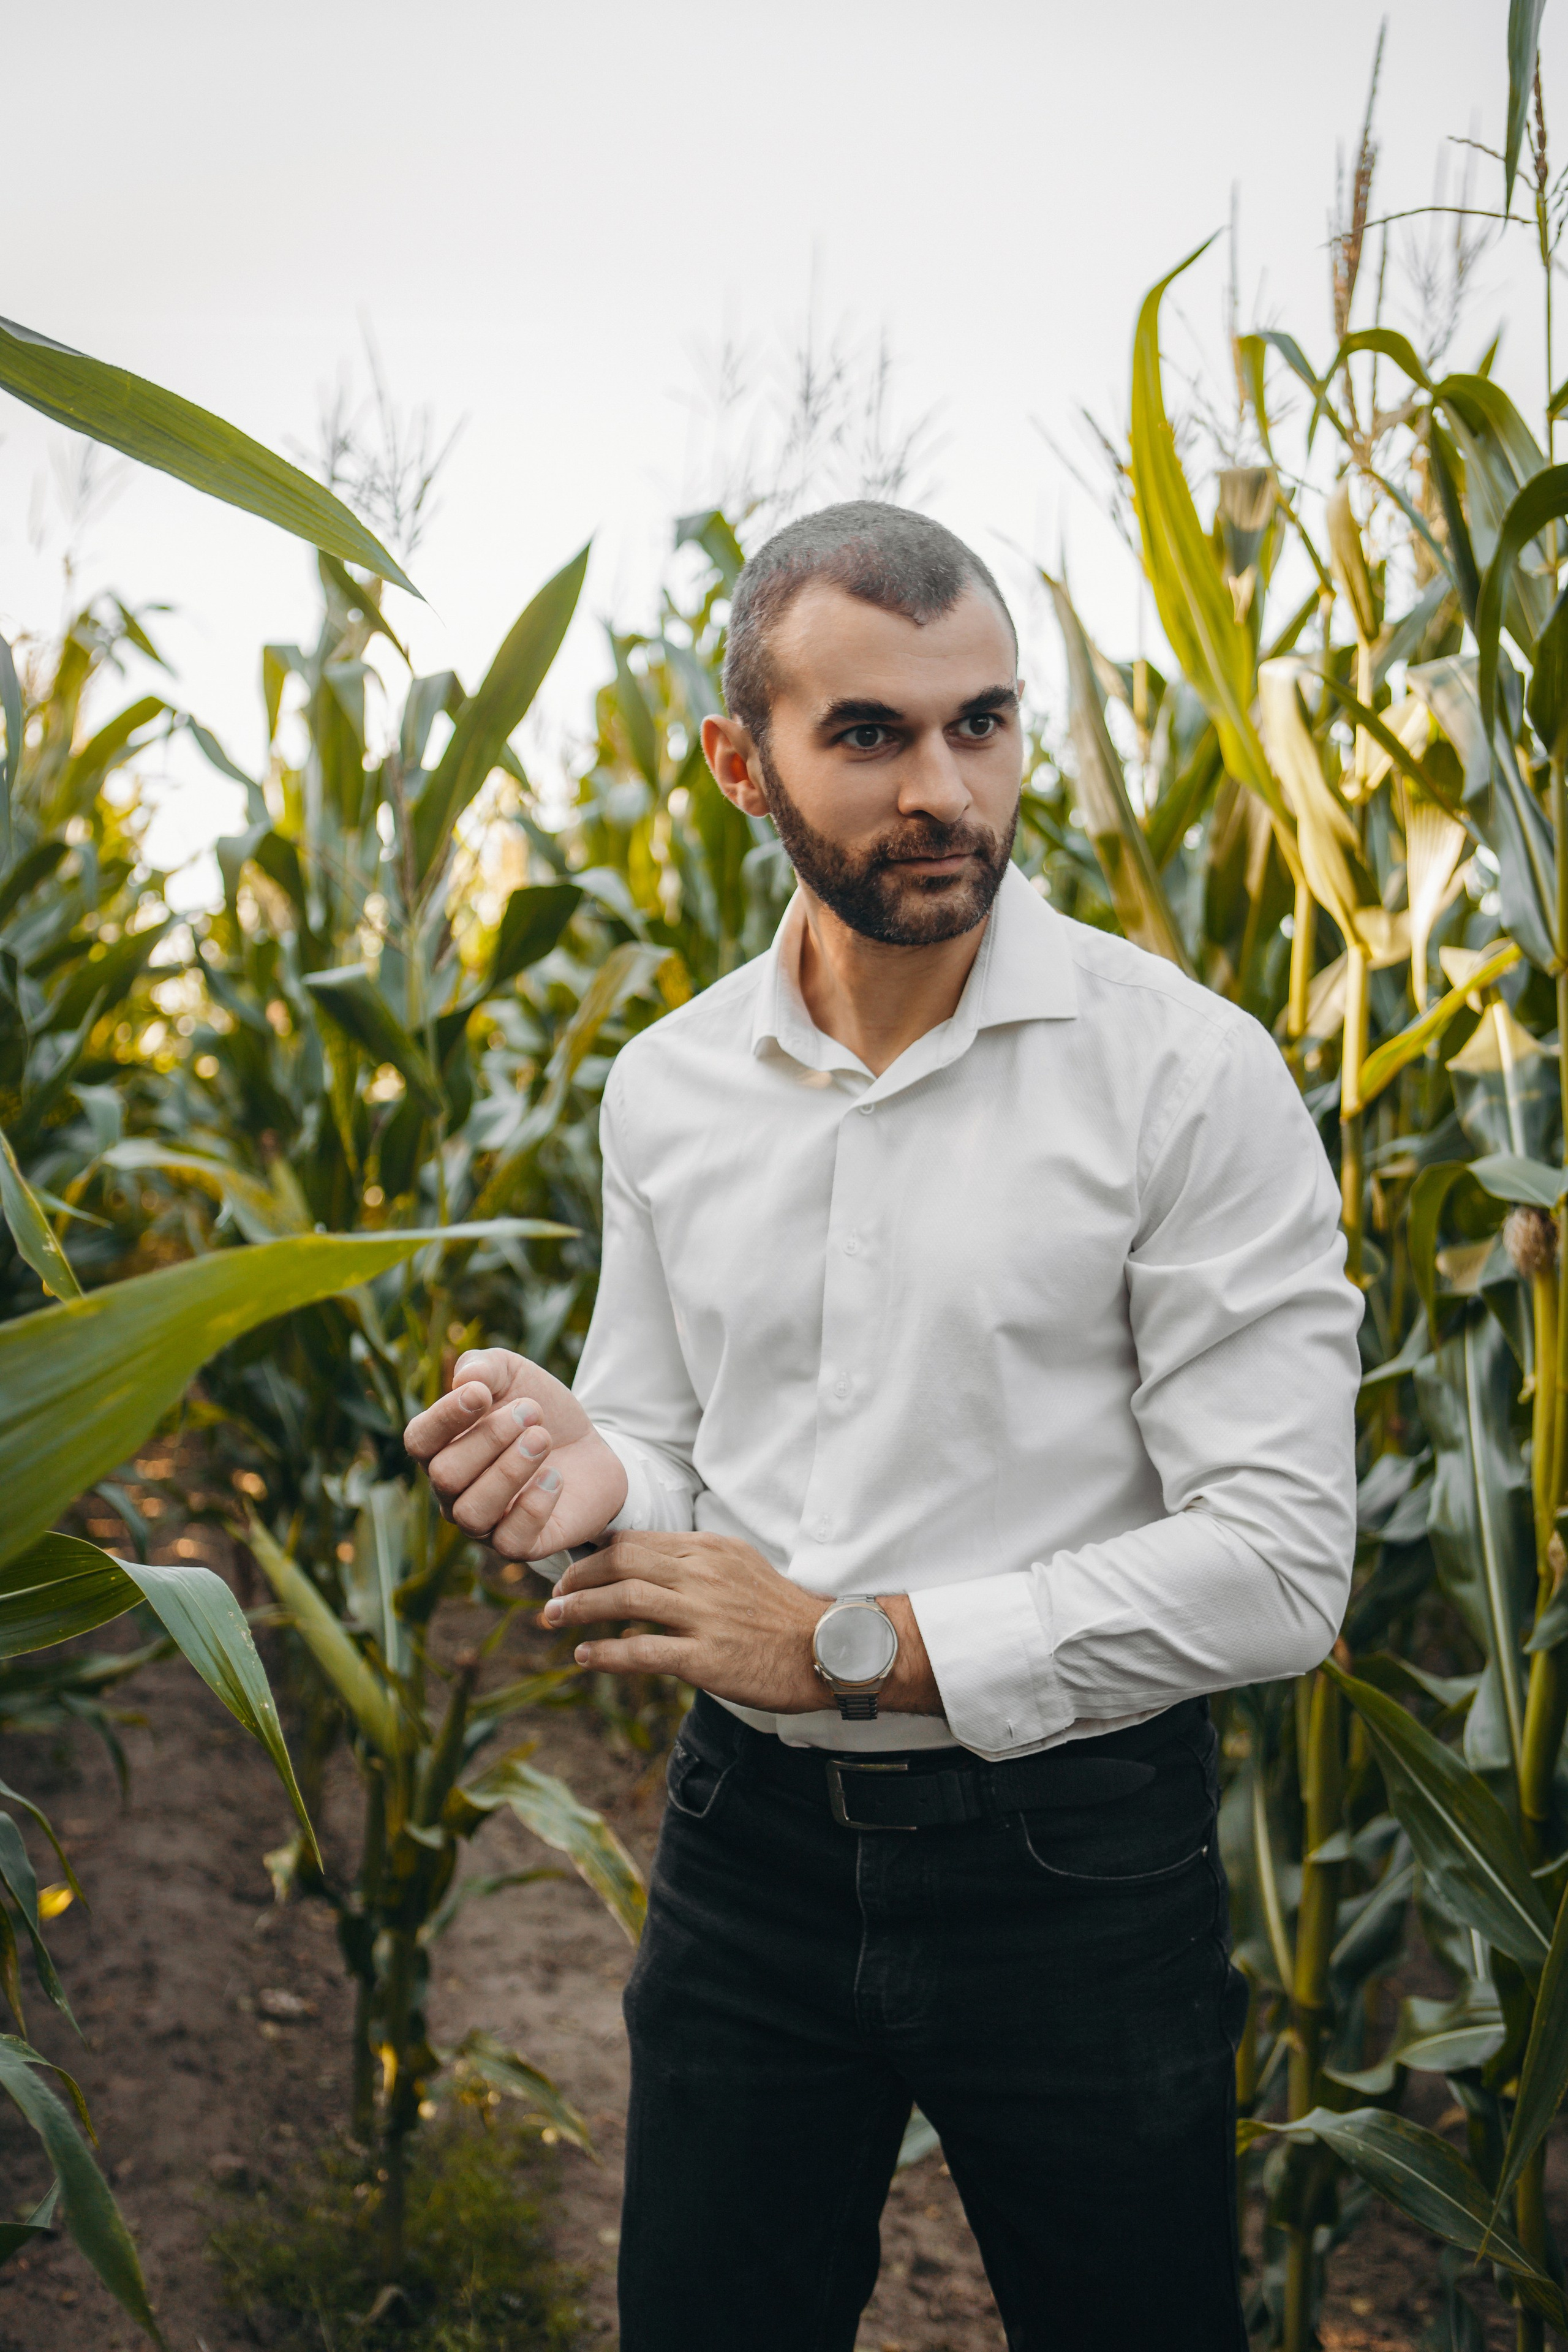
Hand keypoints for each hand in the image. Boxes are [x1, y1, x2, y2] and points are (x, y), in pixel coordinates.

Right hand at [402, 1348, 628, 1559]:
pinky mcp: (520, 1545)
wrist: (590, 1445)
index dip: (444, 1417)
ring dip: (509, 1471)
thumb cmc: (538, 1411)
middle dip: (489, 1438)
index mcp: (442, 1448)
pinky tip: (555, 1477)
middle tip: (532, 1412)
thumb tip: (465, 1379)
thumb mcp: (513, 1373)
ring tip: (542, 1439)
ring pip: (471, 1513)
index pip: (419, 1440)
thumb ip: (482, 1366)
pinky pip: (510, 1543)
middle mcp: (453, 1492)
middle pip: (446, 1475)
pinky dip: (534, 1507)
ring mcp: (484, 1523)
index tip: (481, 1393)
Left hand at [541, 1532, 943, 1716]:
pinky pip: (643, 1650)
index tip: (571, 1569)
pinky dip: (607, 1652)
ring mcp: (704, 1614)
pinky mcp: (707, 1656)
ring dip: (580, 1608)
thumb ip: (695, 1563)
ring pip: (625, 1598)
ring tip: (553, 1620)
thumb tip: (645, 1567)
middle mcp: (703, 1573)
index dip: (594, 1554)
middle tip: (552, 1595)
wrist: (829, 1650)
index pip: (636, 1540)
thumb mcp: (739, 1568)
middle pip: (622, 1561)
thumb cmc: (781, 1614)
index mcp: (708, 1549)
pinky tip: (585, 1656)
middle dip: (577, 1577)